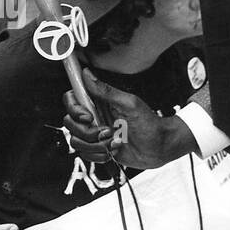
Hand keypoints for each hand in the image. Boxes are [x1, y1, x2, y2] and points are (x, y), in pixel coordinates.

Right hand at [63, 68, 186, 169]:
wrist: (160, 147)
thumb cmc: (149, 122)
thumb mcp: (129, 103)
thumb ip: (106, 90)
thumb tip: (86, 73)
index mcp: (97, 102)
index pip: (71, 100)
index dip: (74, 110)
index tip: (88, 117)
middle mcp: (93, 117)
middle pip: (69, 123)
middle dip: (88, 132)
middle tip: (108, 131)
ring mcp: (94, 134)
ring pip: (76, 142)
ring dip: (96, 145)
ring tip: (115, 142)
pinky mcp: (97, 150)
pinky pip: (85, 155)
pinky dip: (99, 155)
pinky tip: (114, 151)